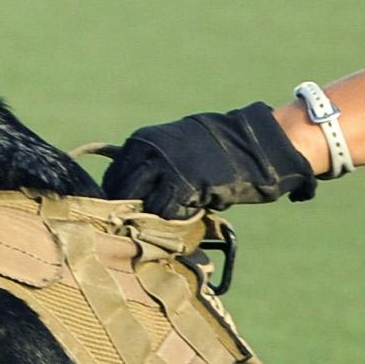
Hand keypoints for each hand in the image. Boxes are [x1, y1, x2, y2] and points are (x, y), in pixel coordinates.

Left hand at [97, 104, 319, 218]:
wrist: (249, 144)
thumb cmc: (211, 148)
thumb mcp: (173, 144)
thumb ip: (151, 162)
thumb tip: (130, 190)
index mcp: (142, 141)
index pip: (115, 174)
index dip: (119, 194)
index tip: (124, 209)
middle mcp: (148, 153)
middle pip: (122, 190)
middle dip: (127, 208)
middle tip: (139, 222)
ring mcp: (165, 169)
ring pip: (140, 204)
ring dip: (148, 215)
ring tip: (162, 220)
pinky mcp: (183, 186)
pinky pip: (165, 212)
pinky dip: (171, 219)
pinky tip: (184, 216)